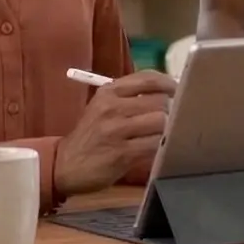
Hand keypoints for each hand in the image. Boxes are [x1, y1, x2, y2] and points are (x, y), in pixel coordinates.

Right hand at [56, 70, 175, 196]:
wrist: (64, 165)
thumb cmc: (90, 136)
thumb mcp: (102, 108)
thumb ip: (130, 98)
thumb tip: (167, 93)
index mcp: (108, 92)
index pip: (147, 79)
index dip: (169, 84)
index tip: (179, 92)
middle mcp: (112, 107)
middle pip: (159, 101)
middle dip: (172, 110)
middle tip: (176, 119)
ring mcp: (116, 130)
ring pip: (160, 121)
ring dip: (169, 129)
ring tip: (167, 135)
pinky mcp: (122, 153)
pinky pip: (154, 144)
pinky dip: (162, 146)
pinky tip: (160, 149)